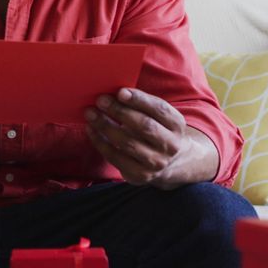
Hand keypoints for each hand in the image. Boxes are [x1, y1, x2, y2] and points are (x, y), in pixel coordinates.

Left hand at [84, 87, 217, 187]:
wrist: (170, 163)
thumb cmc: (157, 130)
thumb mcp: (159, 117)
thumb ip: (142, 104)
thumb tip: (114, 92)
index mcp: (176, 125)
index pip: (159, 109)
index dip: (139, 100)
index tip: (120, 92)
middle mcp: (170, 145)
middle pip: (144, 126)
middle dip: (119, 111)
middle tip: (100, 101)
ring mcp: (156, 163)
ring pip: (128, 143)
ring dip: (106, 126)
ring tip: (91, 114)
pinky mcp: (140, 175)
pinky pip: (116, 157)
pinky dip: (101, 143)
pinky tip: (92, 130)